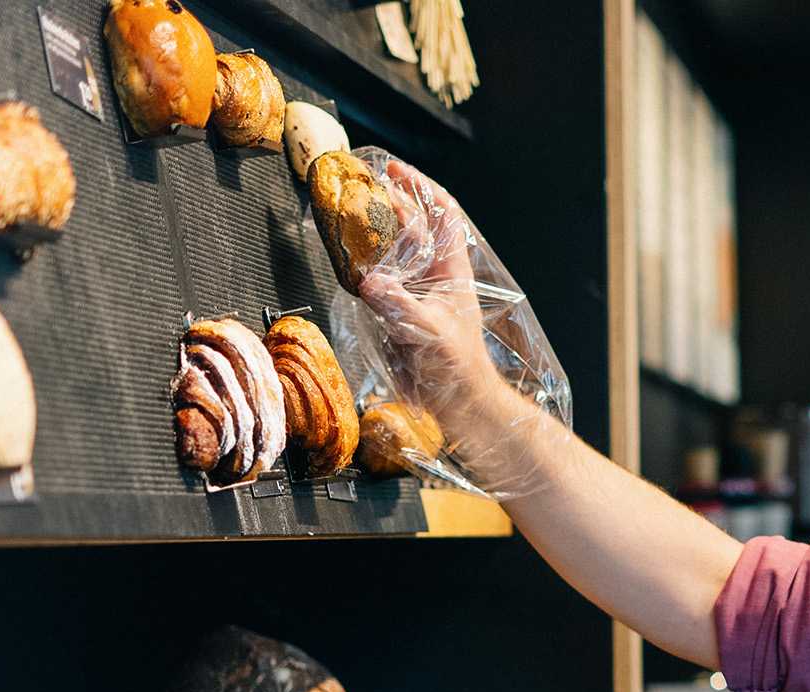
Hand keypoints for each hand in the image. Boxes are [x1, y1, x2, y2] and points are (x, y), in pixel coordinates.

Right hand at [355, 161, 542, 481]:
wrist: (461, 404)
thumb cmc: (457, 370)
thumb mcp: (429, 334)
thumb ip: (399, 308)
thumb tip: (370, 283)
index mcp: (452, 271)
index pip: (443, 215)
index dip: (421, 187)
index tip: (395, 169)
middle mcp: (436, 277)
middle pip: (413, 226)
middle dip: (389, 201)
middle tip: (359, 184)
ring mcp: (419, 293)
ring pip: (396, 251)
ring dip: (375, 230)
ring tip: (349, 212)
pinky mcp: (404, 312)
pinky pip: (382, 278)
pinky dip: (366, 262)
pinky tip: (348, 260)